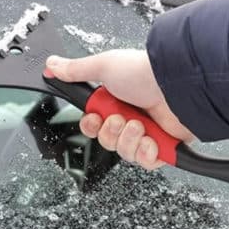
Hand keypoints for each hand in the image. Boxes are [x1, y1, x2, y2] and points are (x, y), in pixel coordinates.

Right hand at [45, 49, 193, 169]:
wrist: (176, 85)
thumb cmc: (143, 72)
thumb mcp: (103, 66)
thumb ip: (76, 70)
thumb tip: (52, 65)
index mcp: (117, 100)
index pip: (95, 124)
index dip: (91, 126)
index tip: (95, 118)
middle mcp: (132, 116)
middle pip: (108, 141)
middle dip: (111, 132)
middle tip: (121, 119)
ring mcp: (149, 132)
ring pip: (126, 153)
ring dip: (129, 140)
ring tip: (140, 126)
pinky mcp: (165, 147)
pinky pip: (147, 162)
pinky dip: (147, 153)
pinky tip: (151, 140)